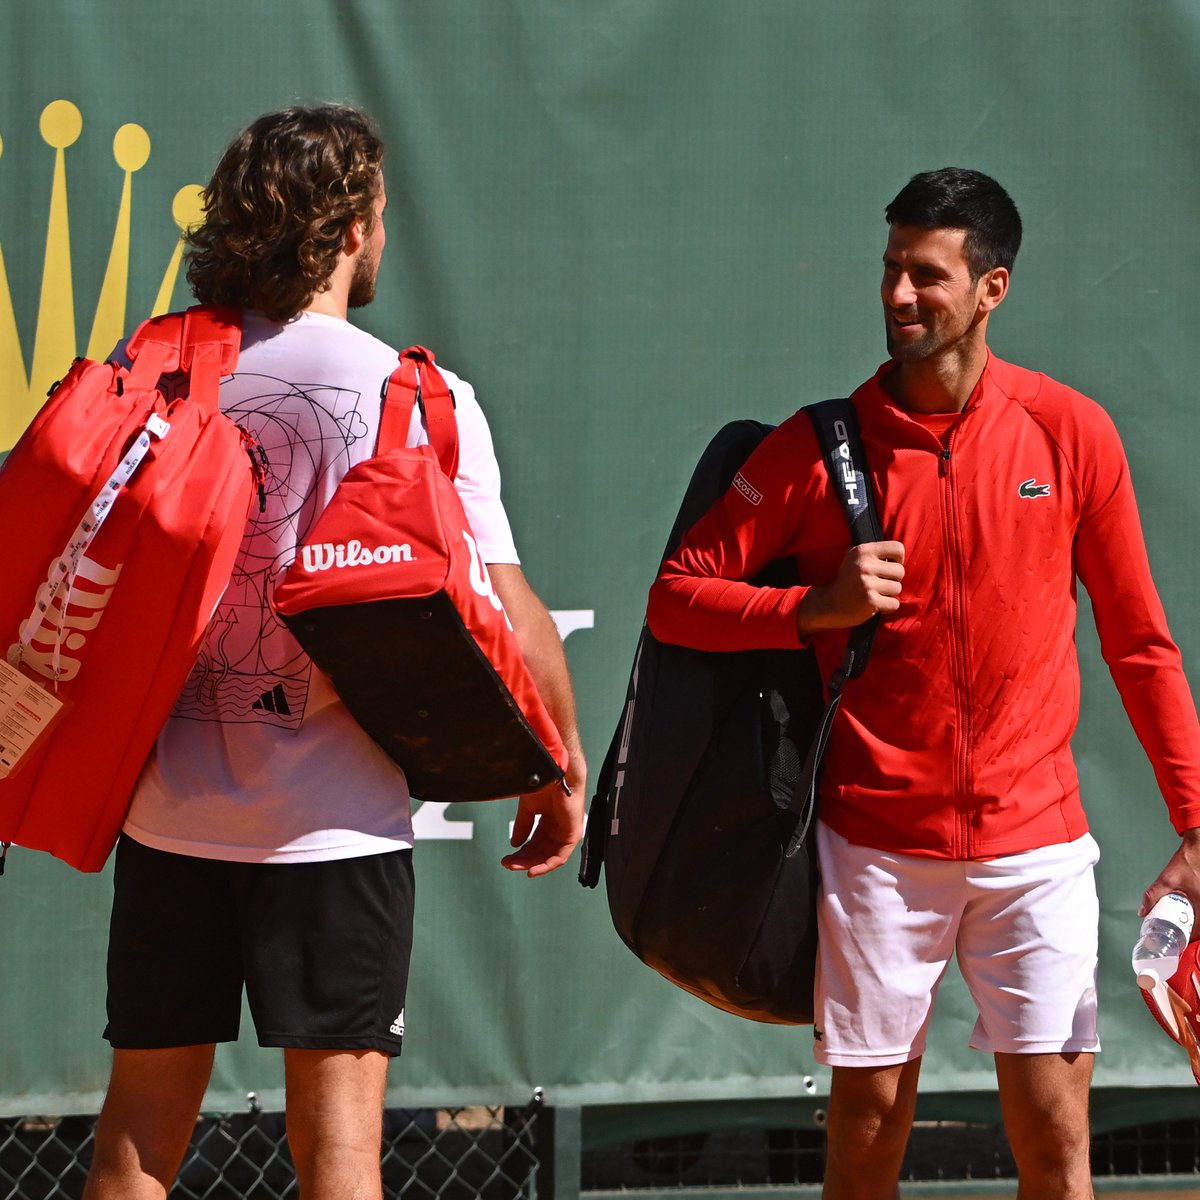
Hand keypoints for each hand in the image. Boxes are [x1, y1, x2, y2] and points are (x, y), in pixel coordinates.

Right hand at [501, 748, 586, 877]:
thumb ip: (523, 826)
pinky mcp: (573, 834)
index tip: (508, 859)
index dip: (521, 853)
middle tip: (509, 864)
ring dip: (532, 864)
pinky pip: (560, 856)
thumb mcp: (528, 809)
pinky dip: (547, 865)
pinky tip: (533, 869)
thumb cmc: (544, 784)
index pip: (535, 843)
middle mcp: (558, 828)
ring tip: (516, 867)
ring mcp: (566, 831)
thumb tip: (515, 844)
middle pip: (540, 851)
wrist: (555, 773)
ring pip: (549, 856)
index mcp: (548, 821)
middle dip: (524, 860)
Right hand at [797, 540, 905, 635]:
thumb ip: (874, 553)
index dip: (898, 559)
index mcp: (862, 551)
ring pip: (898, 588)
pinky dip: (887, 608)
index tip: (888, 567)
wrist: (827, 604)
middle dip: (893, 580)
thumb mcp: (854, 558)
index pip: (897, 548)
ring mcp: (867, 584)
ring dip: (889, 594)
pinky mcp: (871, 601)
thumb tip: (900, 553)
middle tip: (879, 584)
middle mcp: (864, 565)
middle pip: (900, 571)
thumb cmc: (847, 581)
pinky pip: (894, 604)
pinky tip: (874, 606)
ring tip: (874, 594)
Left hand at [1140, 828, 1199, 929]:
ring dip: (1195, 924)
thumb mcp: (1167, 879)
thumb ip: (1153, 895)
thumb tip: (1142, 911)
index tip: (1179, 942)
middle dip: (1191, 933)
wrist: (1199, 847)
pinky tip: (1190, 914)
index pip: (1199, 931)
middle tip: (1179, 936)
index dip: (1189, 939)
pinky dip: (1197, 916)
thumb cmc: (1188, 862)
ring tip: (1183, 927)